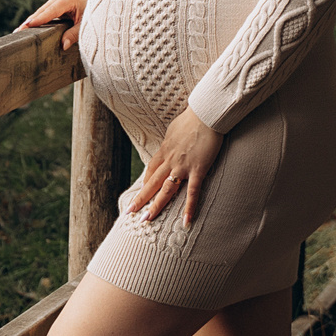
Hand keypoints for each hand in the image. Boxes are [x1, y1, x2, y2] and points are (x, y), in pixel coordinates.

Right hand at [18, 0, 88, 51]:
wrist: (98, 4)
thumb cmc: (93, 14)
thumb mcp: (86, 25)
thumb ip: (74, 34)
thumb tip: (63, 46)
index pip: (50, 11)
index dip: (38, 19)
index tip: (26, 26)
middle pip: (41, 11)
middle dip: (29, 22)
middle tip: (17, 32)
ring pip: (40, 12)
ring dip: (30, 21)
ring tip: (18, 32)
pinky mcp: (54, 3)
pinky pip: (43, 13)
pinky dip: (36, 20)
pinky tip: (26, 29)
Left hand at [126, 107, 225, 225]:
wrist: (205, 114)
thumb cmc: (193, 118)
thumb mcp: (175, 129)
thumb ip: (172, 138)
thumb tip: (172, 139)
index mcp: (164, 150)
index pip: (151, 169)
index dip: (146, 181)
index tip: (143, 189)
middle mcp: (170, 160)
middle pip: (152, 183)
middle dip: (141, 199)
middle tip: (130, 212)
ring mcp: (182, 166)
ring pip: (166, 190)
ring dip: (156, 206)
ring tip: (147, 220)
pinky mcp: (197, 169)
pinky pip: (192, 192)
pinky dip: (189, 208)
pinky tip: (186, 221)